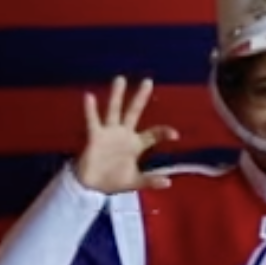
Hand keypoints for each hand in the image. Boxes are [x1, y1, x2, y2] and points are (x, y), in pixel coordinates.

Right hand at [74, 76, 178, 193]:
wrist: (91, 186)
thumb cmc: (114, 180)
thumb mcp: (135, 182)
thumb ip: (150, 181)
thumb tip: (168, 182)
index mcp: (136, 144)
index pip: (153, 134)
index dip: (163, 132)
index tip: (175, 134)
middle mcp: (124, 134)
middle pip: (134, 112)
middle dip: (140, 98)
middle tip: (148, 81)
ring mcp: (109, 133)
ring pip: (114, 111)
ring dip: (117, 96)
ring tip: (120, 79)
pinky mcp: (95, 136)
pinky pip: (93, 121)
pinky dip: (90, 110)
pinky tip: (89, 96)